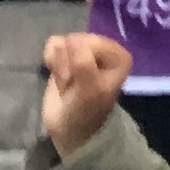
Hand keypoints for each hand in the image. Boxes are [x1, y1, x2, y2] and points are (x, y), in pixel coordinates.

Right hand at [41, 32, 132, 158]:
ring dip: (59, 65)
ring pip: (63, 42)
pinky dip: (51, 60)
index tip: (81, 85)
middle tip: (72, 85)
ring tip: (67, 83)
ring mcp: (85, 50)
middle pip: (76, 40)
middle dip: (68, 65)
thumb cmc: (84, 112)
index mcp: (119, 56)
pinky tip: (58, 76)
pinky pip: (53, 44)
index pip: (90, 44)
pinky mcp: (67, 53)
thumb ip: (83, 64)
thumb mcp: (89, 91)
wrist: (69, 130)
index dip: (79, 64)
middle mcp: (105, 49)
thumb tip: (72, 40)